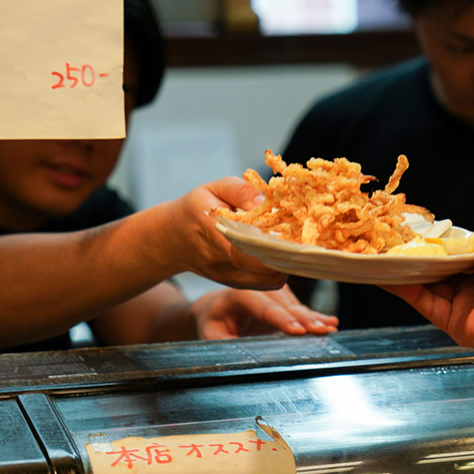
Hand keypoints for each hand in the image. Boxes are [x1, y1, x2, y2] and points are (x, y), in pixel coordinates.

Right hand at [165, 176, 287, 289]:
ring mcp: (228, 278)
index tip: (294, 236)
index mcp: (211, 234)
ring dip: (286, 265)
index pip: (244, 251)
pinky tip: (282, 253)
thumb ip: (240, 191)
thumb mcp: (213, 188)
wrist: (170, 238)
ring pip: (270, 281)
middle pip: (264, 271)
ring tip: (293, 245)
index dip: (273, 248)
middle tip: (303, 238)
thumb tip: (264, 201)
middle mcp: (219, 263)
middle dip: (288, 256)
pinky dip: (279, 270)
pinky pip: (266, 284)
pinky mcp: (235, 285)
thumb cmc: (196, 208)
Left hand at [191, 284, 338, 339]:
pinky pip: (300, 307)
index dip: (282, 319)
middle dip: (305, 318)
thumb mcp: (211, 335)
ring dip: (314, 317)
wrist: (215, 306)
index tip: (298, 331)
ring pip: (296, 305)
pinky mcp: (283, 298)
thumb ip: (227, 344)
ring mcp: (274, 290)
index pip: (264, 307)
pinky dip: (315, 315)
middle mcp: (259, 287)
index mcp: (239, 294)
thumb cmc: (213, 321)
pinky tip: (331, 322)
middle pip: (285, 304)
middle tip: (322, 331)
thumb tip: (246, 356)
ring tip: (330, 328)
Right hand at [384, 215, 473, 356]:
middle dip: (417, 256)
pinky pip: (422, 302)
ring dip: (404, 272)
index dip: (437, 242)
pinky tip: (386, 276)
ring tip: (381, 257)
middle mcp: (473, 284)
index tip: (417, 231)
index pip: (457, 251)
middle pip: (438, 268)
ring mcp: (460, 304)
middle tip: (392, 242)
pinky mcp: (449, 320)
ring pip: (425, 285)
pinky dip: (404, 290)